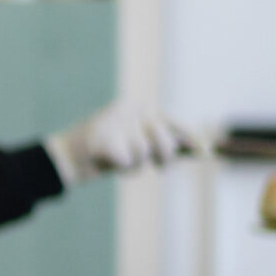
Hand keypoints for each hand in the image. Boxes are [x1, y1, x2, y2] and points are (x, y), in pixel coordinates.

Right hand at [46, 102, 200, 182]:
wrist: (67, 158)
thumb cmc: (108, 153)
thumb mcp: (141, 146)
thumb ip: (169, 145)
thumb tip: (206, 150)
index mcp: (143, 109)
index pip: (173, 124)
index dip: (192, 140)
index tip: (207, 153)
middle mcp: (132, 108)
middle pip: (164, 140)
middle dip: (162, 158)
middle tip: (156, 166)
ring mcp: (116, 120)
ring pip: (143, 153)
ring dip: (133, 166)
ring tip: (119, 160)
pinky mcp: (103, 136)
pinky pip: (127, 161)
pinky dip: (120, 167)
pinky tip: (107, 162)